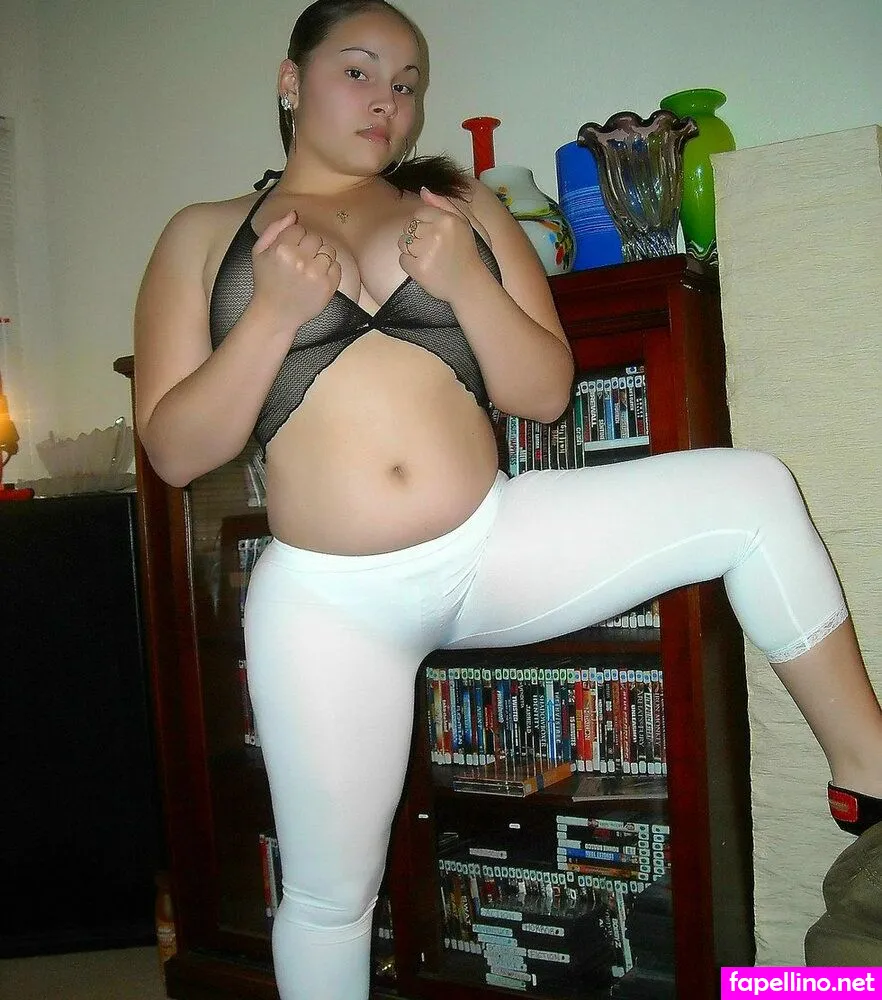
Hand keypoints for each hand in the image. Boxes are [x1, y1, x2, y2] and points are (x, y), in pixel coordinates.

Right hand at [251, 210, 341, 332]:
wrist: (275, 314)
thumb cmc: (266, 282)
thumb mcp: (259, 252)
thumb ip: (274, 229)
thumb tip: (294, 214)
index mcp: (282, 249)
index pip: (298, 229)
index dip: (294, 238)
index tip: (290, 250)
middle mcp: (300, 260)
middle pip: (315, 238)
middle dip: (308, 247)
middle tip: (299, 261)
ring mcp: (316, 274)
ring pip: (328, 250)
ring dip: (320, 257)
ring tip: (309, 269)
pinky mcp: (328, 286)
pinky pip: (337, 266)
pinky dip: (329, 270)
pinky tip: (316, 278)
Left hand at [397, 188, 482, 303]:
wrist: (471, 286)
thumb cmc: (468, 254)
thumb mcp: (465, 224)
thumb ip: (445, 204)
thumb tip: (423, 190)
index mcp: (448, 219)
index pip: (419, 213)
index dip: (425, 225)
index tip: (436, 237)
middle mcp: (437, 232)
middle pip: (409, 227)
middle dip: (418, 238)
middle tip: (434, 250)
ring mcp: (427, 251)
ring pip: (403, 242)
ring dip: (412, 251)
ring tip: (429, 258)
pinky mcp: (419, 268)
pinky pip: (403, 260)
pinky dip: (411, 265)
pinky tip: (425, 268)